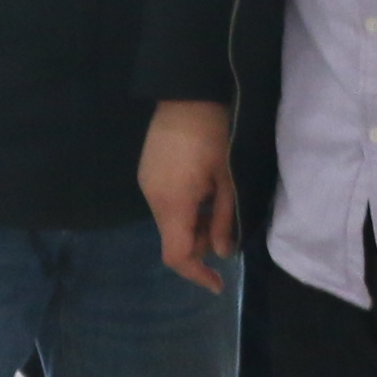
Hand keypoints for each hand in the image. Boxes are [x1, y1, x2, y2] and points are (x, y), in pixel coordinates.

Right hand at [140, 101, 238, 293]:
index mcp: (173, 203)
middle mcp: (153, 198)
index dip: (197, 274)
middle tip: (226, 224)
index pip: (177, 255)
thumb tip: (222, 253)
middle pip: (174, 238)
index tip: (218, 284)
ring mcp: (147, 182)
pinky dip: (185, 207)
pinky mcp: (148, 170)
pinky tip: (202, 186)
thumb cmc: (215, 135)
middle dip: (200, 242)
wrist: (188, 93)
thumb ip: (225, 220)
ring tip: (217, 198)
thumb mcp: (229, 180)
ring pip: (171, 220)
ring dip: (194, 222)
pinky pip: (167, 201)